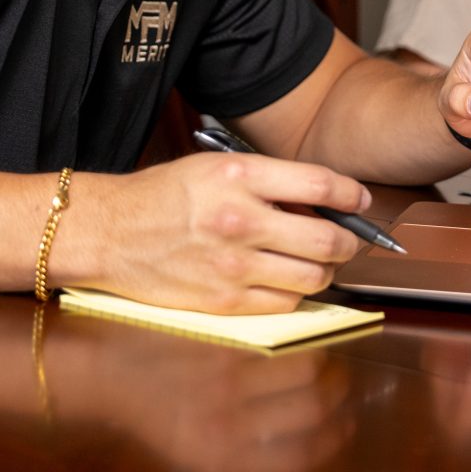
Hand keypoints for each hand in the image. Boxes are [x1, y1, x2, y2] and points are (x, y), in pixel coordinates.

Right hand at [75, 151, 369, 313]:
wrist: (110, 231)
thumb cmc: (164, 196)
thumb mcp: (217, 168)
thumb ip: (270, 181)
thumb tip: (323, 201)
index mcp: (239, 177)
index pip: (320, 183)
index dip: (352, 195)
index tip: (360, 201)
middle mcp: (240, 220)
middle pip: (327, 239)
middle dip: (350, 241)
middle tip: (349, 239)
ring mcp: (233, 265)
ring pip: (314, 277)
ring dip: (326, 271)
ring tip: (318, 261)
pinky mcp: (224, 301)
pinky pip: (285, 303)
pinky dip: (295, 293)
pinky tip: (285, 280)